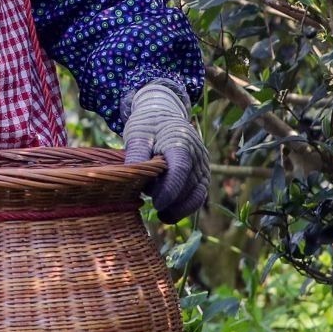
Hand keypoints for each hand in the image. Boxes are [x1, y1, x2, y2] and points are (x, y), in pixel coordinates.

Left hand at [121, 81, 208, 222]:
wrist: (164, 115)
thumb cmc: (148, 125)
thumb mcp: (137, 134)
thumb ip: (136, 155)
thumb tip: (129, 178)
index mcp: (181, 142)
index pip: (181, 169)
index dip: (170, 189)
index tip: (157, 204)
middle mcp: (197, 155)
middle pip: (189, 185)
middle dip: (172, 201)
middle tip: (152, 206)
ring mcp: (203, 165)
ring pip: (198, 194)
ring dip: (181, 209)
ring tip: (162, 216)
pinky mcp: (202, 174)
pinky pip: (199, 195)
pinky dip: (186, 207)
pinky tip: (169, 214)